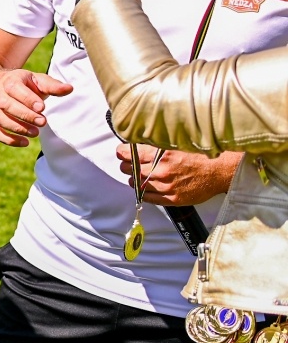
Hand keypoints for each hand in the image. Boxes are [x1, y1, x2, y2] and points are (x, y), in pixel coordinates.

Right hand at [0, 69, 72, 146]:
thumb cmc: (23, 85)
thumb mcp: (36, 80)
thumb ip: (52, 85)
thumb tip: (69, 89)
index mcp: (9, 81)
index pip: (14, 88)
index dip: (27, 99)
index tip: (42, 108)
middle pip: (6, 105)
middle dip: (25, 115)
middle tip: (43, 122)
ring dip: (17, 128)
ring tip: (35, 133)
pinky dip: (8, 139)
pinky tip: (25, 142)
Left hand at [115, 145, 238, 205]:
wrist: (220, 170)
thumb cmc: (200, 156)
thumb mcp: (176, 144)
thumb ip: (156, 145)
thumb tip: (137, 144)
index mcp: (161, 154)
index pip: (128, 154)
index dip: (123, 153)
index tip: (123, 153)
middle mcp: (161, 170)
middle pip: (129, 170)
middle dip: (127, 166)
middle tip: (130, 164)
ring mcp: (166, 186)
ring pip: (136, 184)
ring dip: (134, 180)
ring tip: (140, 176)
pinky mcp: (172, 198)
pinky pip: (148, 198)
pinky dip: (143, 192)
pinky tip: (147, 187)